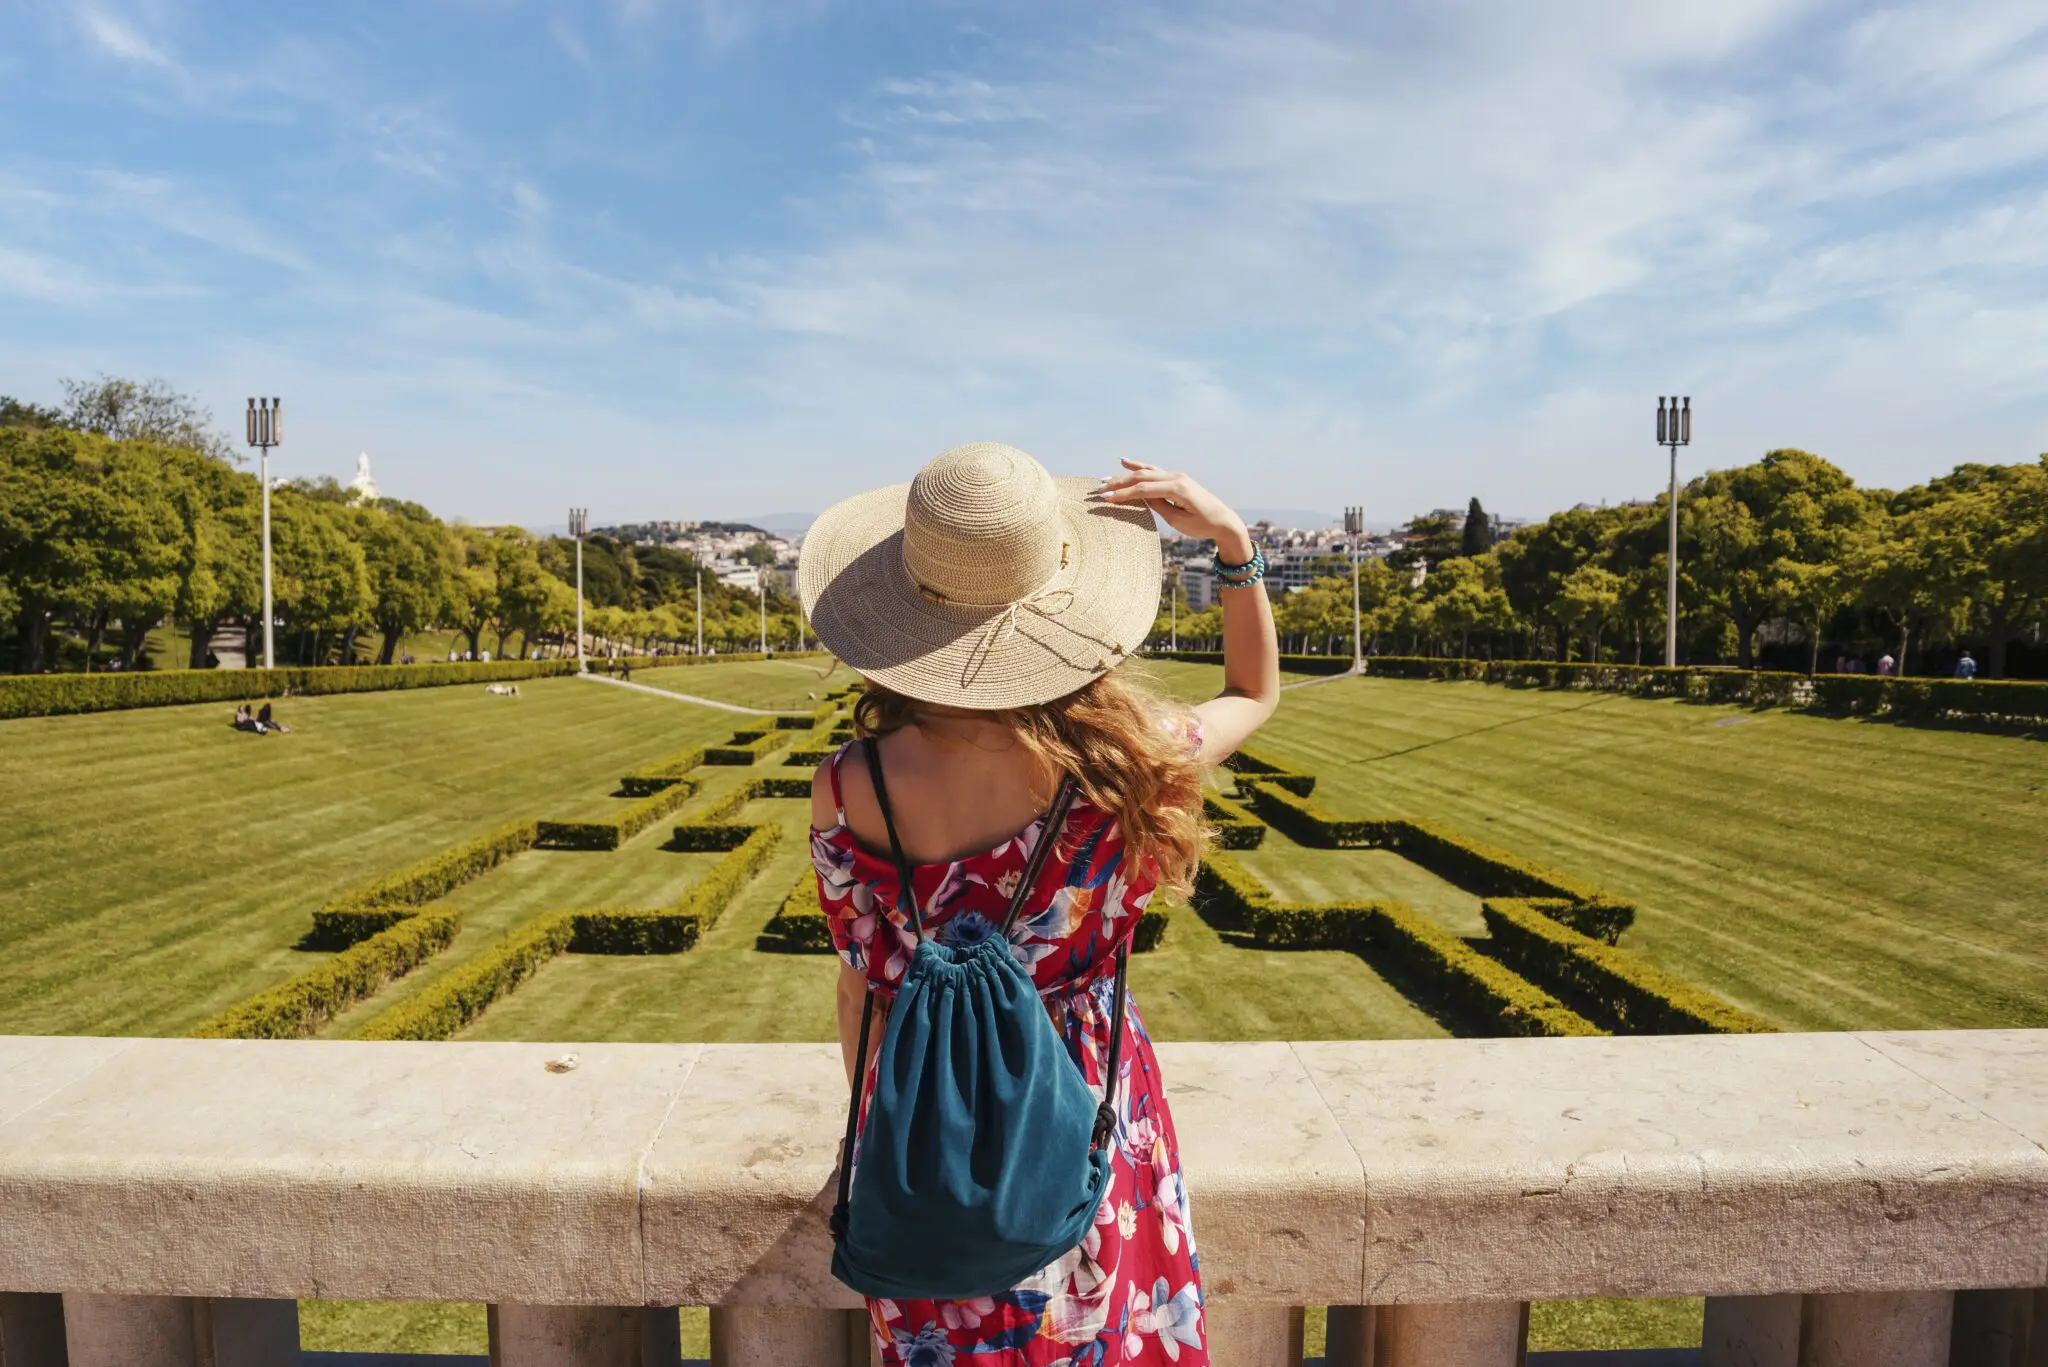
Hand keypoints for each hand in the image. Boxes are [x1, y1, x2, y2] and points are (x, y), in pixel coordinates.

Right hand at [1094, 460, 1253, 560]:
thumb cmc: (1202, 525)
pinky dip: (1139, 466)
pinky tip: (1125, 461)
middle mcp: (1176, 477)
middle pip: (1141, 477)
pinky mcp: (1176, 478)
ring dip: (1124, 475)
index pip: (1143, 489)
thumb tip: (1140, 496)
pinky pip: (1154, 470)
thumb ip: (1159, 506)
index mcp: (1177, 488)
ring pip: (1145, 472)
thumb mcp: (1178, 521)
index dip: (1122, 494)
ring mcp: (1176, 475)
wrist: (1223, 521)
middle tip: (1098, 489)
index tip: (1105, 499)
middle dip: (1118, 483)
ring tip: (1105, 478)